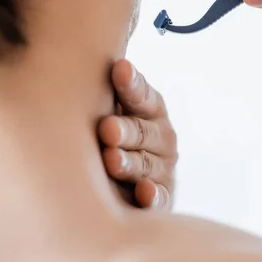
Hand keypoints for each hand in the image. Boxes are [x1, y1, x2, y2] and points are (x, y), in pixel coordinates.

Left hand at [98, 60, 177, 210]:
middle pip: (142, 131)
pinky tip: (143, 192)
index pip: (141, 95)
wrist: (128, 182)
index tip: (119, 69)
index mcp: (150, 108)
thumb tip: (98, 64)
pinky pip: (159, 197)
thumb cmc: (113, 134)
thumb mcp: (112, 109)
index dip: (130, 84)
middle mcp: (161, 136)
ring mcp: (163, 167)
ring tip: (111, 160)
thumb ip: (104, 91)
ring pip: (146, 164)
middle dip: (125, 130)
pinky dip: (152, 196)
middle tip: (106, 128)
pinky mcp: (163, 197)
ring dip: (130, 163)